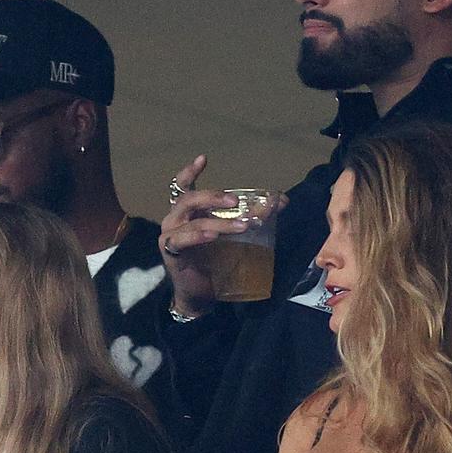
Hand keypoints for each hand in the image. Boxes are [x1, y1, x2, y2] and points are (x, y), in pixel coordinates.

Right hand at [158, 155, 247, 316]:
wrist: (201, 294)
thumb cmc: (215, 261)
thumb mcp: (233, 236)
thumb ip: (251, 216)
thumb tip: (281, 200)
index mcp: (188, 211)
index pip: (183, 186)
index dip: (190, 172)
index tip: (203, 158)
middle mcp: (176, 218)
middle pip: (190, 198)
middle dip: (215, 197)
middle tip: (237, 202)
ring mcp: (171, 234)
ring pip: (193, 219)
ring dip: (220, 222)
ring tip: (242, 226)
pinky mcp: (170, 251)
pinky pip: (182, 239)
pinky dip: (198, 235)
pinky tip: (213, 236)